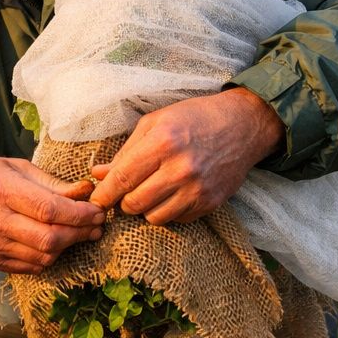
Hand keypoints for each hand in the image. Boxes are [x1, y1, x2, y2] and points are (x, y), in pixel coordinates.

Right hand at [0, 157, 104, 273]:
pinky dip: (49, 256)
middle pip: (49, 238)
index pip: (49, 210)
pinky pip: (31, 266)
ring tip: (79, 233)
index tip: (97, 211)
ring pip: (43, 256)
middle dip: (80, 233)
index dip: (80, 214)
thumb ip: (52, 183)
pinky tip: (55, 243)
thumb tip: (86, 192)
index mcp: (0, 189)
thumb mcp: (16, 167)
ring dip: (68, 247)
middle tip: (96, 225)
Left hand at [88, 88, 283, 225]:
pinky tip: (172, 193)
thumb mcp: (155, 123)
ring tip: (150, 191)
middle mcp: (180, 168)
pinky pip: (176, 219)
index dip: (103, 194)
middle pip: (134, 203)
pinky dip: (167, 210)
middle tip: (125, 192)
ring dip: (145, 208)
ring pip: (153, 217)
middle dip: (123, 201)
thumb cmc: (193, 119)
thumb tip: (97, 175)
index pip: (122, 179)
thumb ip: (125, 152)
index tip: (96, 200)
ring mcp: (197, 189)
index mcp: (163, 142)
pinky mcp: (210, 202)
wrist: (242, 125)